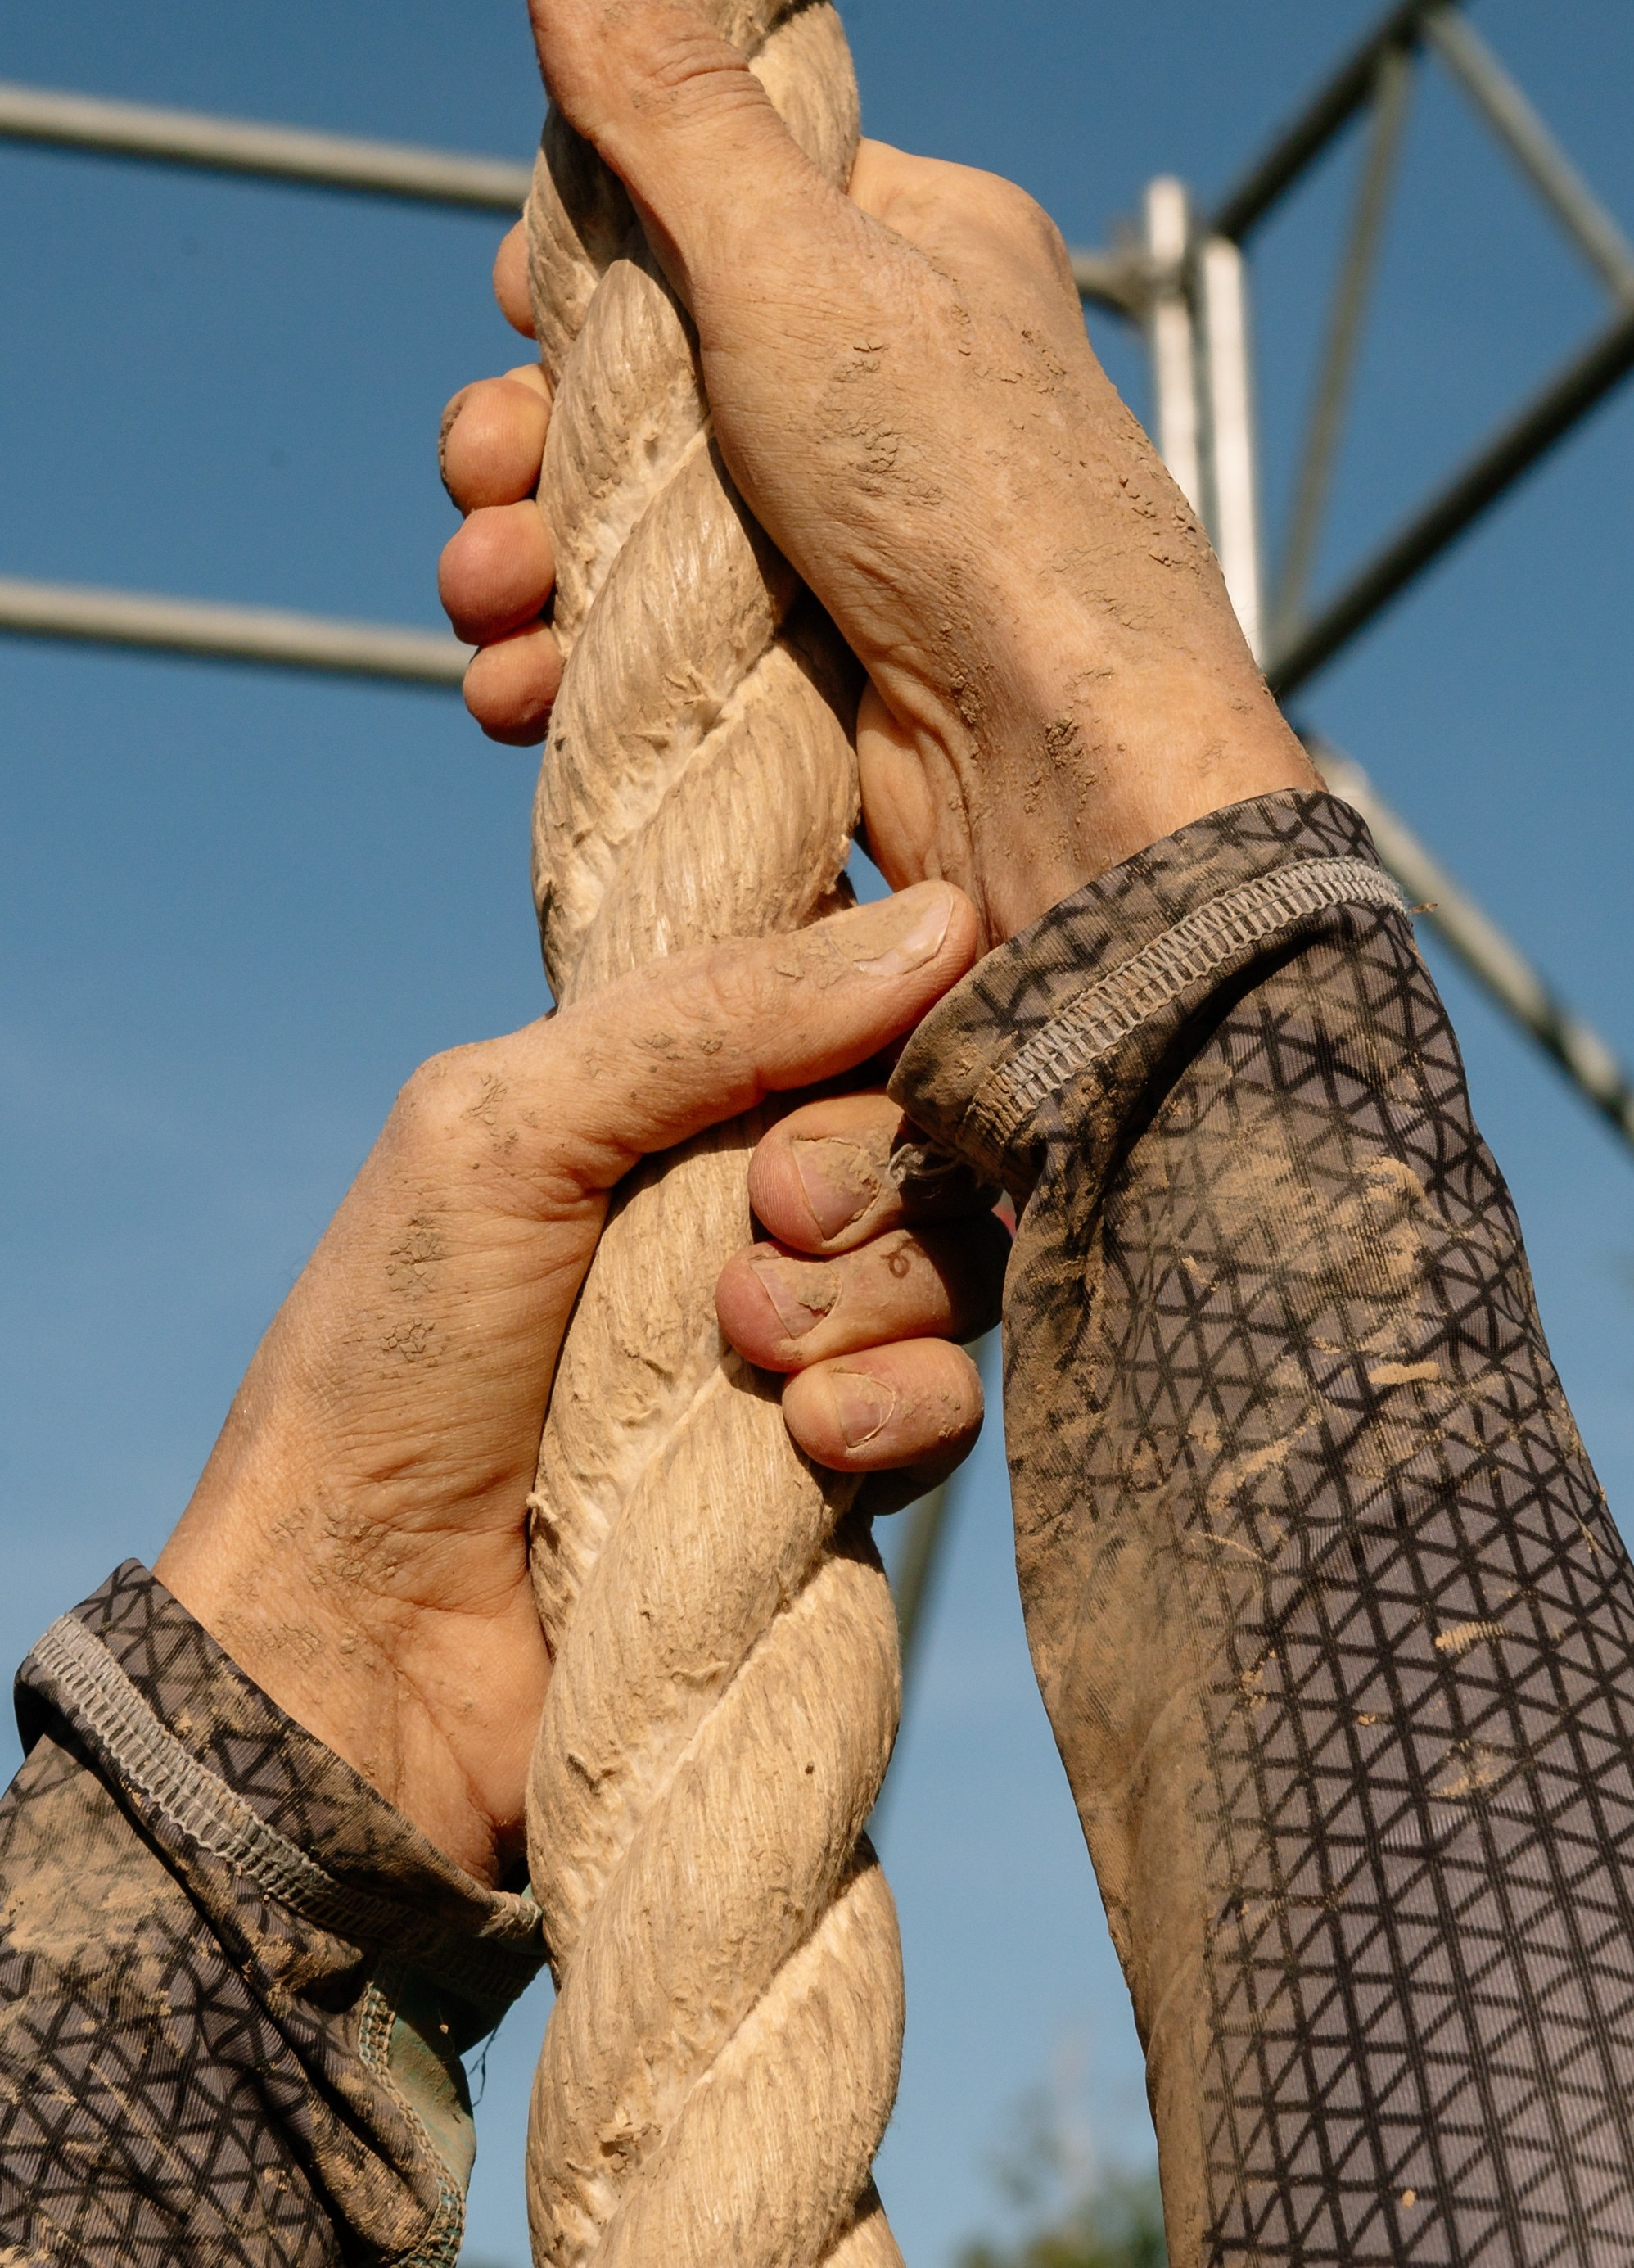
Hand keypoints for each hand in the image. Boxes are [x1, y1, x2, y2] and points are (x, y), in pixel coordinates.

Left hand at [155, 887, 993, 1885]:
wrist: (368, 1636)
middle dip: (861, 1175)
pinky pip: (947, 1404)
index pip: (846, 1001)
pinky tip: (811, 1441)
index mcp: (660, 1090)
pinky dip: (898, 1408)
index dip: (872, 1028)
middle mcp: (738, 1200)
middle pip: (920, 1133)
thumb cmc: (396, 1356)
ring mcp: (794, 1335)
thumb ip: (710, 1015)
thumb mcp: (503, 1131)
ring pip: (952, 1264)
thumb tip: (947, 921)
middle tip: (760, 1224)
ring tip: (742, 1348)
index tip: (806, 1088)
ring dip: (871, 1298)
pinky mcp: (831, 1464)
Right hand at [439, 0, 1314, 941]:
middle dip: (532, 444)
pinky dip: (571, 667)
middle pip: (647, 383)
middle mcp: (881, 388)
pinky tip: (518, 694)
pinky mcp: (815, 670)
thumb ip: (675, 118)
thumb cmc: (959, 493)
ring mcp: (846, 538)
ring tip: (489, 606)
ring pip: (635, 527)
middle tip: (483, 482)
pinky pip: (658, 650)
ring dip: (527, 564)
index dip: (594, 268)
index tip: (520, 313)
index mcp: (911, 250)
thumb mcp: (801, 265)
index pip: (713, 207)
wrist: (1059, 771)